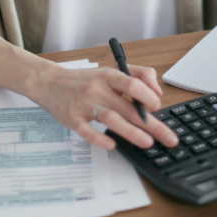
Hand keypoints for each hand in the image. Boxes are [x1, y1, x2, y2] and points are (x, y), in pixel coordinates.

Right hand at [28, 64, 178, 150]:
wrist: (49, 82)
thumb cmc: (85, 79)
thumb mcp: (111, 70)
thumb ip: (138, 75)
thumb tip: (157, 92)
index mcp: (109, 76)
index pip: (133, 84)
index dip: (148, 96)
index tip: (157, 107)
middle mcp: (98, 89)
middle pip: (128, 107)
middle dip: (151, 124)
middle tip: (168, 138)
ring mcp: (84, 105)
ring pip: (111, 119)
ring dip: (131, 132)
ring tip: (147, 143)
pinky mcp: (72, 119)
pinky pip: (87, 131)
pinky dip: (99, 139)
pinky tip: (112, 145)